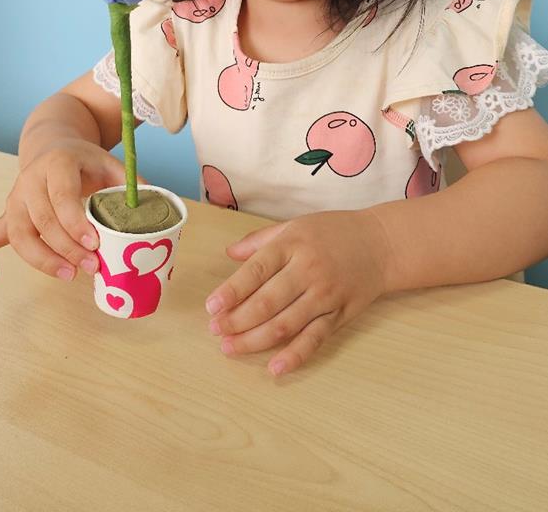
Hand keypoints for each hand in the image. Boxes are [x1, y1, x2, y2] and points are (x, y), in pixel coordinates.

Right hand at [0, 140, 143, 282]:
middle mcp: (30, 180)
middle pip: (42, 221)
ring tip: (69, 274)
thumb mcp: (109, 162)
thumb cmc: (84, 160)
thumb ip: (130, 184)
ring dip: (42, 259)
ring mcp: (15, 199)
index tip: (95, 244)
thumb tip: (153, 210)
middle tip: (92, 266)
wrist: (53, 145)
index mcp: (57, 163)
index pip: (62, 196)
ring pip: (19, 234)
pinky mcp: (7, 215)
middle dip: (67, 248)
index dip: (76, 223)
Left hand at [205, 210, 389, 376]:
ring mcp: (325, 295)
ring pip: (285, 324)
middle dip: (237, 320)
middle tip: (215, 331)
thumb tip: (230, 253)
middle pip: (267, 302)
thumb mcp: (295, 225)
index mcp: (293, 245)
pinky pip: (315, 339)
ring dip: (254, 340)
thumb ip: (261, 240)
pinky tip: (274, 368)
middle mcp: (308, 270)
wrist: (382, 243)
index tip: (211, 307)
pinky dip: (295, 356)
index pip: (256, 270)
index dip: (232, 291)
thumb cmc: (333, 231)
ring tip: (230, 348)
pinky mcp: (340, 315)